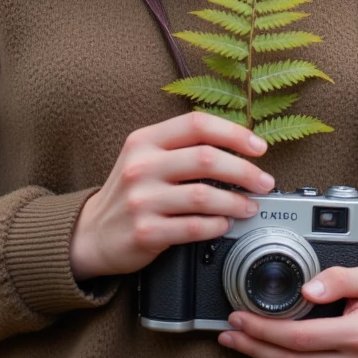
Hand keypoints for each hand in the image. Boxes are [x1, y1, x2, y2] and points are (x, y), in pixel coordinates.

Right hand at [69, 112, 275, 281]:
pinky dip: (216, 226)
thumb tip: (238, 149)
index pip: (197, 124)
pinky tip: (224, 225)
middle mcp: (141, 166)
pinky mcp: (145, 231)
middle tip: (264, 182)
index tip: (259, 147)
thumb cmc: (130, 193)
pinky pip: (193, 228)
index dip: (234, 133)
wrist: (92, 233)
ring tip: (249, 206)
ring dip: (236, 202)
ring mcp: (141, 199)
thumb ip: (183, 148)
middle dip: (245, 171)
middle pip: (206, 159)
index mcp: (145, 140)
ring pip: (204, 196)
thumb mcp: (146, 158)